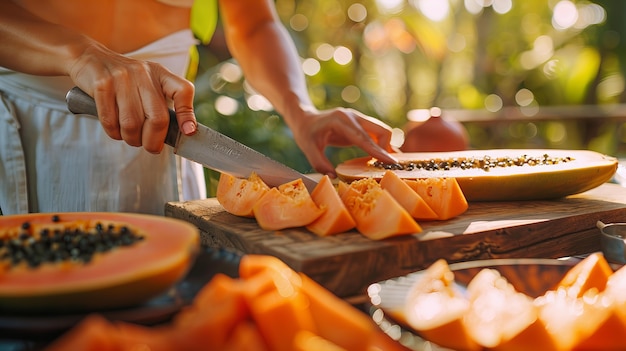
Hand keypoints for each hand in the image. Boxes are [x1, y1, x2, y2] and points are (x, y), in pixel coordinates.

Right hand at [67, 43, 196, 152]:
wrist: (90, 58)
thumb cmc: (125, 81)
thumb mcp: (149, 83)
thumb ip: (163, 104)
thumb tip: (181, 133)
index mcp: (160, 73)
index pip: (183, 91)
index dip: (187, 115)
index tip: (187, 133)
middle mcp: (143, 73)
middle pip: (157, 118)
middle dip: (153, 141)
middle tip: (150, 147)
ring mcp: (122, 77)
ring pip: (132, 124)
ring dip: (132, 139)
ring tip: (131, 137)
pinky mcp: (102, 85)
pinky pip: (110, 122)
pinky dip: (114, 133)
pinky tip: (116, 130)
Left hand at [289, 107, 397, 176]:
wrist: (305, 118)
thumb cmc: (306, 133)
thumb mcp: (307, 147)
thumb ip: (319, 162)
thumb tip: (333, 177)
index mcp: (341, 120)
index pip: (364, 137)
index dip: (378, 150)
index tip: (390, 161)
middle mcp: (353, 117)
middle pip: (381, 130)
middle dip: (387, 148)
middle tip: (388, 166)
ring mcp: (359, 119)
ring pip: (382, 131)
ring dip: (386, 147)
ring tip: (386, 164)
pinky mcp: (361, 125)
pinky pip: (377, 134)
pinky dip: (381, 145)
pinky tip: (382, 158)